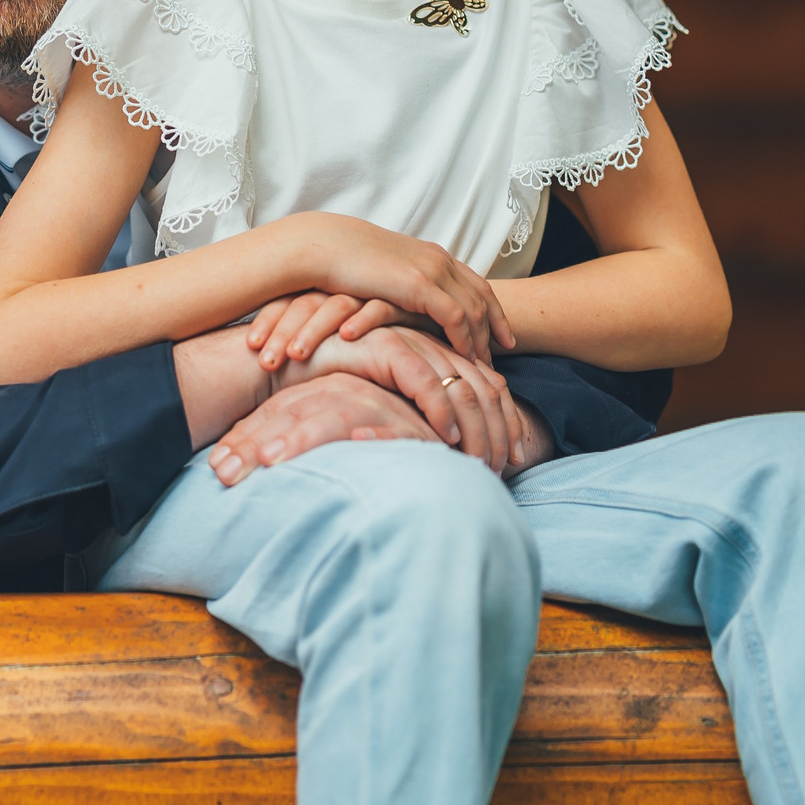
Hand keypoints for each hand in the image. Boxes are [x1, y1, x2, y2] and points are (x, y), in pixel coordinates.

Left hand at [208, 373, 441, 485]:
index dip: (244, 435)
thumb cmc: (386, 433)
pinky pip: (395, 425)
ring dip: (305, 435)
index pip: (276, 410)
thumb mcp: (331, 430)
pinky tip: (354, 446)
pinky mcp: (417, 418)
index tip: (215, 468)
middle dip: (257, 438)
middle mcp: (349, 388)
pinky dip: (376, 436)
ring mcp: (382, 400)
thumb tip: (230, 466)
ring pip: (336, 411)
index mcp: (323, 389)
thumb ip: (292, 439)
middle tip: (224, 470)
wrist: (450, 426)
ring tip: (272, 459)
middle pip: (294, 408)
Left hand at [244, 291, 407, 370]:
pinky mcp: (406, 301)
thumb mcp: (340, 336)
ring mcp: (376, 290)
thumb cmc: (379, 339)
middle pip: (307, 301)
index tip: (248, 346)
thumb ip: (313, 347)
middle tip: (263, 360)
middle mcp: (349, 285)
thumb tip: (273, 364)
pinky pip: (380, 308)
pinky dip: (362, 321)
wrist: (430, 327)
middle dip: (282, 328)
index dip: (269, 318)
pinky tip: (346, 337)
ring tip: (294, 356)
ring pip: (337, 305)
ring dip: (314, 330)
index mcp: (327, 288)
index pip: (290, 297)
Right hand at [292, 325, 534, 475]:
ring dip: (478, 429)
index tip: (515, 455)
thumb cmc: (338, 380)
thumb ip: (423, 404)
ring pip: (464, 385)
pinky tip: (447, 439)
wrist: (289, 356)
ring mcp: (412, 339)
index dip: (507, 418)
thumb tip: (455, 443)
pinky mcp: (388, 345)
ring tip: (480, 462)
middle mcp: (432, 339)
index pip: (490, 381)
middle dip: (502, 429)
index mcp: (438, 345)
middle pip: (486, 384)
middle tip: (505, 466)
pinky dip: (442, 412)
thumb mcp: (391, 393)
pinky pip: (427, 381)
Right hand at [296, 217, 515, 364]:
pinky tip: (464, 358)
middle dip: (496, 327)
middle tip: (505, 355)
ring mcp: (432, 270)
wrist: (323, 247)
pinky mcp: (420, 285)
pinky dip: (464, 338)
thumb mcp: (386, 274)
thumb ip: (405, 287)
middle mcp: (439, 260)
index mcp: (432, 255)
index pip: (476, 284)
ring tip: (485, 367)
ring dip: (481, 340)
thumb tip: (410, 307)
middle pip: (483, 296)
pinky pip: (455, 316)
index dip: (493, 310)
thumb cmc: (345, 264)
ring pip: (474, 309)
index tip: (503, 336)